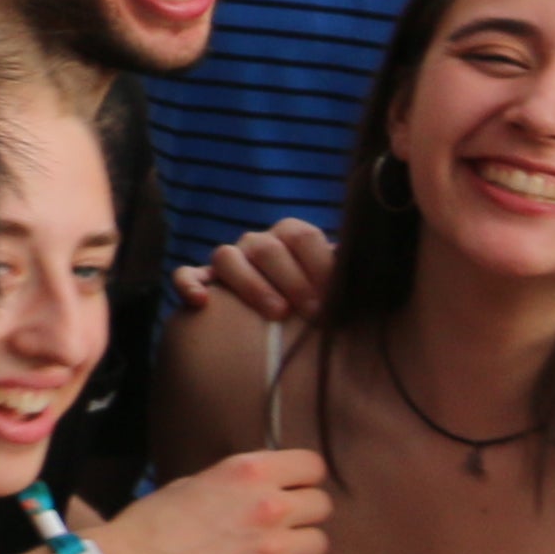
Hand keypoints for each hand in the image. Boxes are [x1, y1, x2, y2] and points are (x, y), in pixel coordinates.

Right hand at [99, 448, 334, 553]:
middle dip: (302, 513)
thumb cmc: (150, 526)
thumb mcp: (192, 486)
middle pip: (322, 505)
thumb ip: (235, 486)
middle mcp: (269, 507)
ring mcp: (274, 550)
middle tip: (276, 524)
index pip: (312, 466)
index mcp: (247, 473)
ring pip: (317, 543)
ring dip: (295, 546)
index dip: (302, 478)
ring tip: (263, 553)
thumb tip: (259, 492)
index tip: (292, 487)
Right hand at [171, 214, 335, 329]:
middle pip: (267, 248)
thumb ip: (351, 276)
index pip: (302, 236)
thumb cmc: (321, 300)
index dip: (320, 264)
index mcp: (291, 236)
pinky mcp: (203, 280)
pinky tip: (201, 302)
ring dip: (252, 285)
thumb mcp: (340, 284)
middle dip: (293, 281)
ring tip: (277, 313)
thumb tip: (368, 279)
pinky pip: (186, 274)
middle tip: (315, 313)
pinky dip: (189, 284)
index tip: (337, 296)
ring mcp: (228, 259)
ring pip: (226, 256)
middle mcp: (257, 243)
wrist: (293, 317)